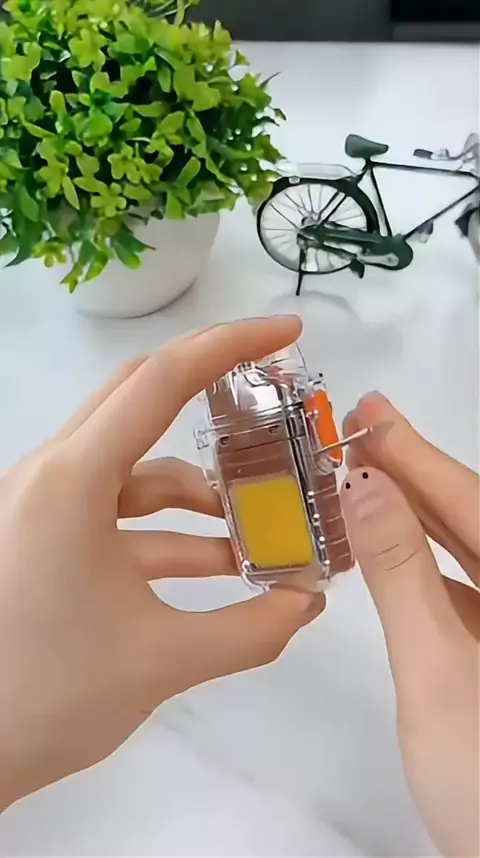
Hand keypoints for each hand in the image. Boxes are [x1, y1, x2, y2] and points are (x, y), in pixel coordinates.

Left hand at [0, 316, 324, 810]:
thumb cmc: (49, 694)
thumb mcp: (162, 661)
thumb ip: (252, 629)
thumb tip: (312, 604)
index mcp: (72, 481)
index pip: (161, 380)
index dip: (230, 346)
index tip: (287, 333)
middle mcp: (52, 474)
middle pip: (142, 400)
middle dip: (214, 393)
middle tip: (277, 396)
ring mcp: (43, 504)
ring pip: (134, 466)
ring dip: (197, 490)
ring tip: (260, 525)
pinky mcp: (44, 535)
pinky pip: (117, 512)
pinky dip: (168, 530)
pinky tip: (218, 564)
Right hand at [341, 393, 478, 857]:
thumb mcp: (437, 672)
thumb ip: (400, 575)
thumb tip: (365, 483)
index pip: (469, 502)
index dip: (416, 452)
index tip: (367, 409)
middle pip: (470, 519)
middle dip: (412, 472)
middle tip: (357, 428)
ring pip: (465, 553)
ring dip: (413, 515)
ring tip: (363, 474)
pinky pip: (461, 591)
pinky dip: (421, 566)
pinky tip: (388, 552)